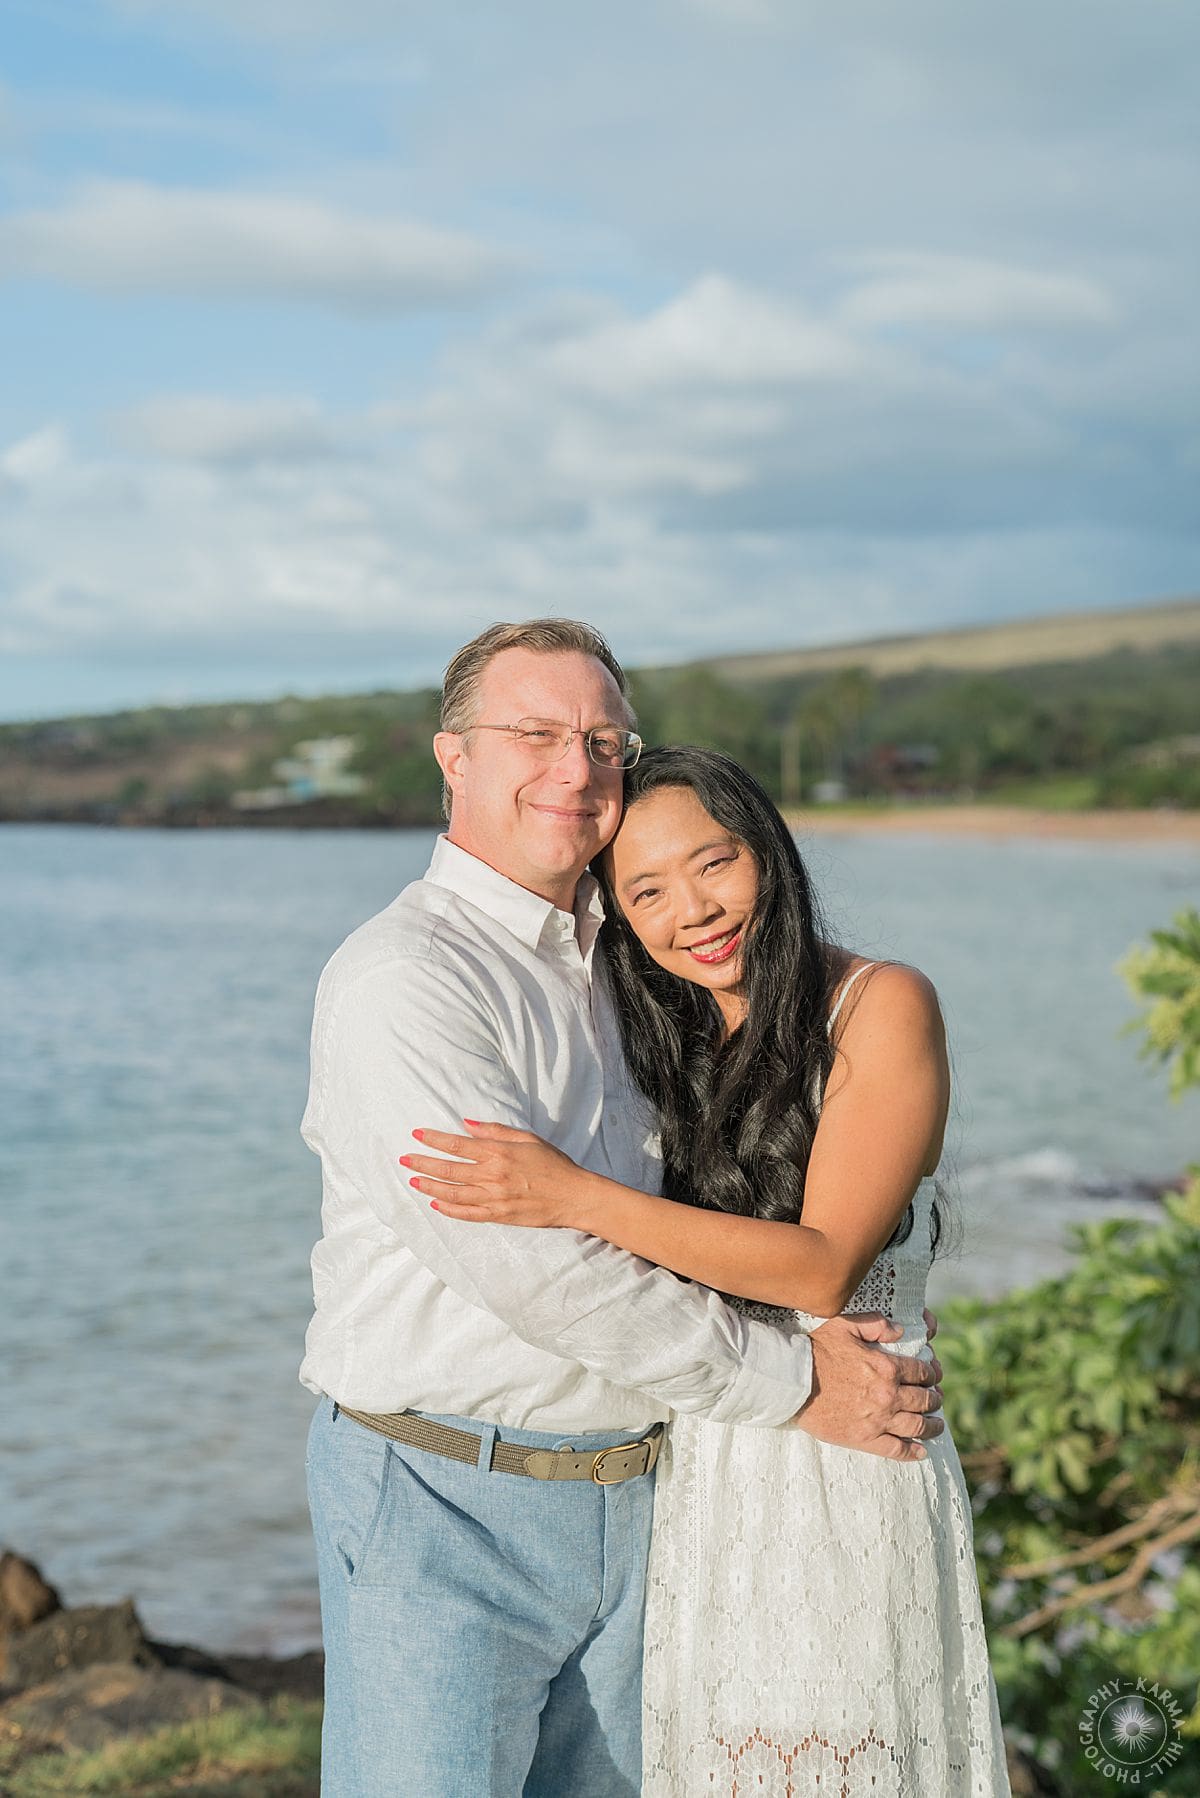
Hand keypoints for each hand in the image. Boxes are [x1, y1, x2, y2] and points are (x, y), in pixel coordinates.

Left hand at [402, 1122, 590, 1227]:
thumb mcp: (528, 1138)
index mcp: (499, 1153)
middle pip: (448, 1169)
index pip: (457, 1145)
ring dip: (430, 1186)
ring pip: (452, 1193)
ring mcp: (494, 1198)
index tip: (416, 1135)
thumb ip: (496, 1131)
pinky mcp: (498, 1216)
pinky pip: (467, 1214)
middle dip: (423, 1162)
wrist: (574, 1196)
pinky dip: (448, 1210)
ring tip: (414, 1180)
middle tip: (404, 1158)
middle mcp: (492, 1175)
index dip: (434, 1139)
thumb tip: (467, 1124)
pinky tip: (436, 1204)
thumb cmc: (554, 1164)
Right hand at [792, 1313, 943, 1461]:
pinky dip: (912, 1452)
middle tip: (937, 1398)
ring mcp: (878, 1420)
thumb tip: (900, 1330)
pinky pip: (896, 1450)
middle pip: (924, 1400)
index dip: (932, 1373)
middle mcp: (888, 1396)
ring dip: (932, 1426)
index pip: (921, 1372)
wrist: (793, 1381)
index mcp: (886, 1367)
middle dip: (935, 1398)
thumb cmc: (816, 1351)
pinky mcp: (864, 1439)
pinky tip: (921, 1451)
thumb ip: (876, 1324)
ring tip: (937, 1425)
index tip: (934, 1375)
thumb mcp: (845, 1326)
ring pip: (916, 1426)